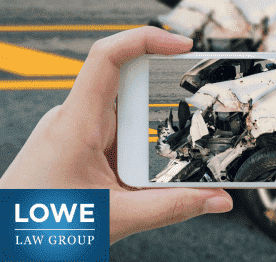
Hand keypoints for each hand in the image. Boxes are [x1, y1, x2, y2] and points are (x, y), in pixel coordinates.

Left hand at [0, 27, 232, 243]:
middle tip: (184, 117)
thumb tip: (216, 198)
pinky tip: (136, 171)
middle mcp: (75, 119)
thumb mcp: (118, 217)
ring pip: (124, 112)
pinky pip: (117, 129)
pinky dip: (135, 144)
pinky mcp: (81, 142)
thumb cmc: (44, 224)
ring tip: (145, 166)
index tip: (181, 45)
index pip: (108, 58)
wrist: (12, 238)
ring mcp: (77, 129)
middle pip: (127, 86)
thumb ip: (173, 208)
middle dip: (159, 101)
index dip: (146, 40)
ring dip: (145, 133)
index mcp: (77, 125)